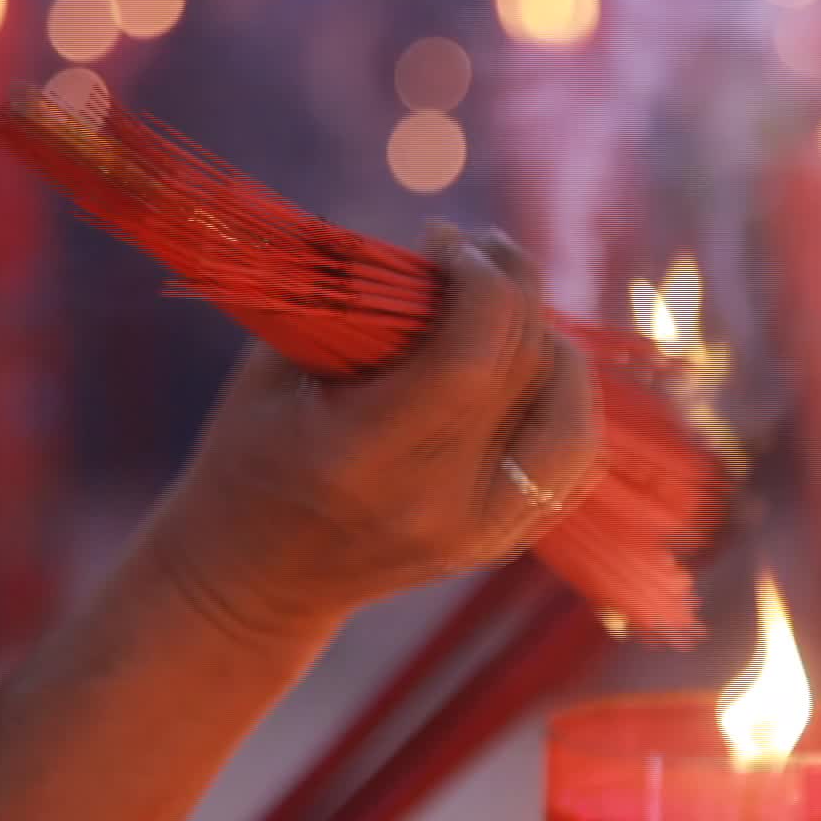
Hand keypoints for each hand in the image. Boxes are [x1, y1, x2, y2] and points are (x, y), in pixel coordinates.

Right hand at [141, 227, 601, 641]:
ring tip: (515, 306)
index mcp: (366, 458)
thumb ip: (355, 307)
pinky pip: (572, 461)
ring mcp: (479, 532)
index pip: (469, 360)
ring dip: (553, 345)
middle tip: (483, 248)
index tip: (448, 239)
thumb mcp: (274, 373)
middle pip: (522, 375)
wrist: (256, 581)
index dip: (479, 284)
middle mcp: (436, 503)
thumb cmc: (248, 457)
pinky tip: (535, 363)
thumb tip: (432, 245)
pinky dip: (565, 401)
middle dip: (513, 290)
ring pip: (570, 421)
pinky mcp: (502, 542)